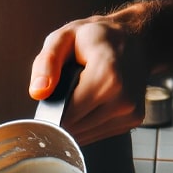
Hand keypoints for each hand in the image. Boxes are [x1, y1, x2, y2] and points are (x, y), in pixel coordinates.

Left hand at [29, 10, 149, 145]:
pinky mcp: (132, 121)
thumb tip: (37, 93)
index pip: (66, 117)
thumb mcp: (65, 37)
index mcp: (107, 77)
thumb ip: (47, 63)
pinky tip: (92, 102)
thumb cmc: (97, 37)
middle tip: (66, 93)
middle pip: (74, 130)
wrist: (135, 38)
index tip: (49, 100)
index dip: (50, 113)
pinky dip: (88, 122)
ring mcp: (130, 113)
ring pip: (85, 135)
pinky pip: (97, 133)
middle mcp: (123, 99)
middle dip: (61, 116)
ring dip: (75, 121)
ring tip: (81, 95)